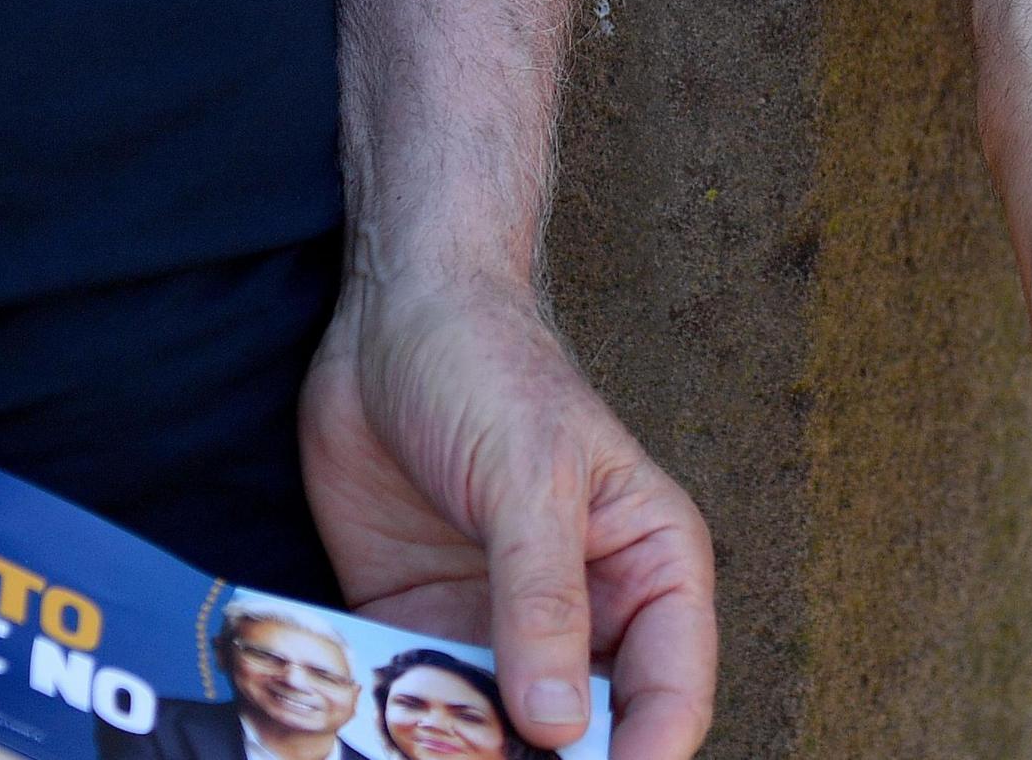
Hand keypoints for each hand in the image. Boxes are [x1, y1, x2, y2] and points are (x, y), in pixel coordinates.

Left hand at [299, 273, 714, 759]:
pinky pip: (413, 704)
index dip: (641, 756)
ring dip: (457, 755)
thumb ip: (543, 602)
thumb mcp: (528, 479)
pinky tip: (363, 736)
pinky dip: (391, 731)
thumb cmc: (488, 366)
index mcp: (648, 570)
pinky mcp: (419, 626)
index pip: (669, 694)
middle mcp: (581, 614)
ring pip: (494, 736)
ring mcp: (498, 627)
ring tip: (409, 751)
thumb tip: (558, 726)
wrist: (387, 316)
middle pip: (580, 735)